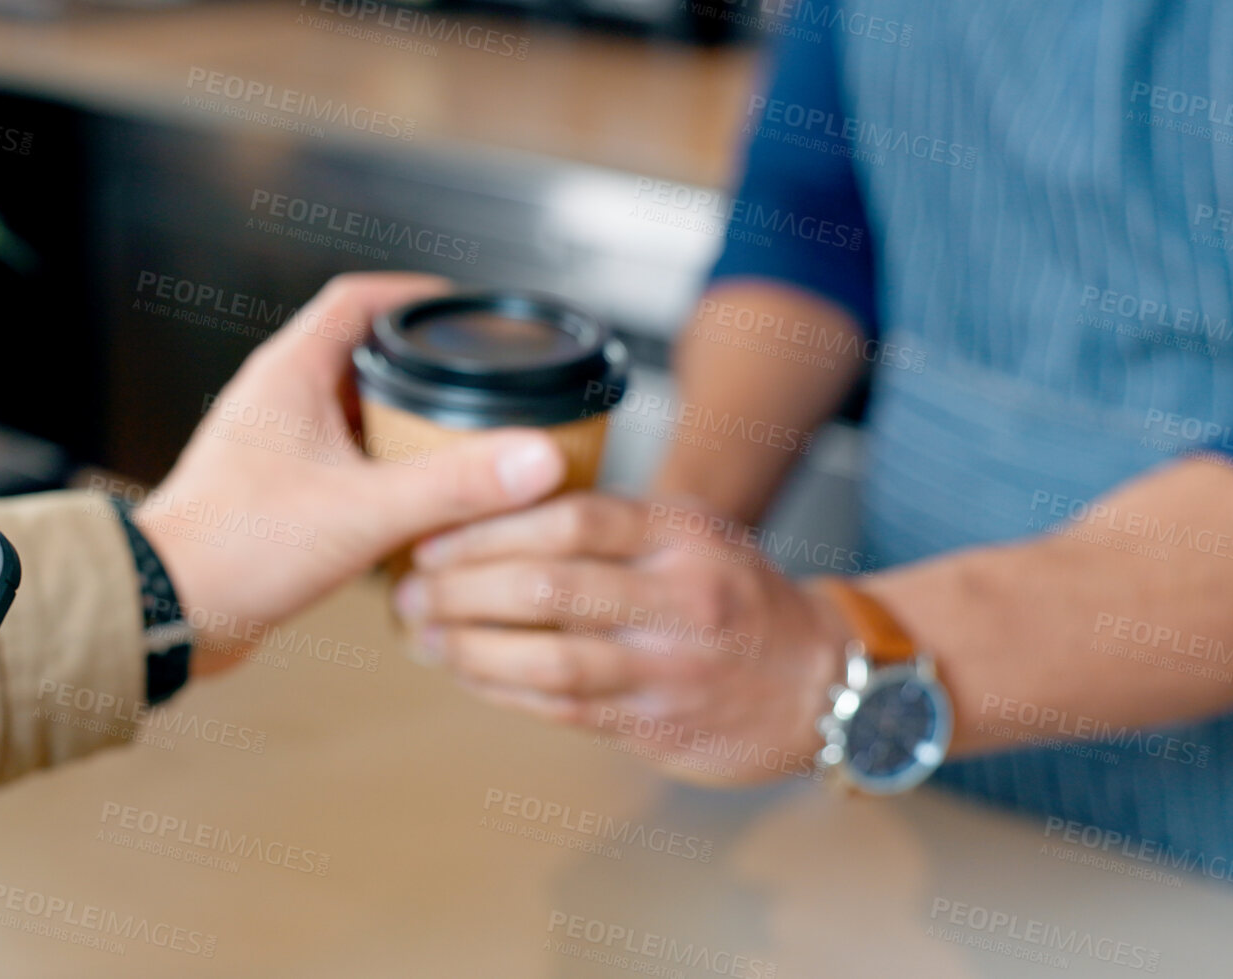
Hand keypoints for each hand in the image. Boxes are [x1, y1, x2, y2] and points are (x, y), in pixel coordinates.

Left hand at [141, 272, 566, 672]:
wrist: (168, 611)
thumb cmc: (234, 549)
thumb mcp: (363, 511)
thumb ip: (453, 484)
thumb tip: (534, 458)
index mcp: (289, 374)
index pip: (356, 299)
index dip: (413, 294)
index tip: (463, 307)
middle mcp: (276, 400)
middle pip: (361, 356)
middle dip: (422, 370)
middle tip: (476, 386)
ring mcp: (272, 445)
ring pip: (351, 413)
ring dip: (402, 426)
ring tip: (459, 446)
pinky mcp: (272, 490)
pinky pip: (338, 460)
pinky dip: (379, 470)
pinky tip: (414, 505)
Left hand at [396, 492, 846, 784]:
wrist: (822, 681)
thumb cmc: (732, 594)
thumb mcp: (687, 531)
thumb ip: (605, 521)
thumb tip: (485, 508)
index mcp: (681, 533)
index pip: (572, 516)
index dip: (488, 528)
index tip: (432, 536)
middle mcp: (680, 597)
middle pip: (547, 588)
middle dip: (460, 590)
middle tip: (410, 591)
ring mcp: (670, 667)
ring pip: (547, 659)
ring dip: (469, 649)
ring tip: (425, 637)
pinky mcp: (658, 725)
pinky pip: (560, 708)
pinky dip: (501, 690)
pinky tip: (468, 673)